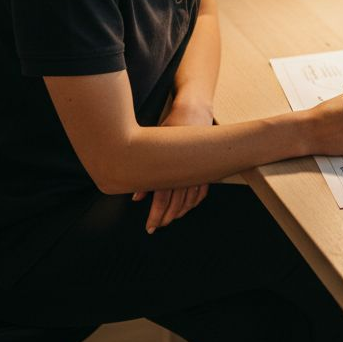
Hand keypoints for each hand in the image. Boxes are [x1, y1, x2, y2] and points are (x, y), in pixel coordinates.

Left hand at [133, 99, 212, 233]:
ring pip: (189, 200)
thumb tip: (136, 197)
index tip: (150, 227)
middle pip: (176, 204)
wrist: (193, 113)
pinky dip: (194, 202)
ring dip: (179, 212)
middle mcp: (186, 173)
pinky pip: (201, 191)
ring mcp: (199, 172)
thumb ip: (145, 172)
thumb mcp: (153, 145)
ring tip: (169, 219)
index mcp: (172, 168)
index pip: (163, 199)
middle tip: (156, 227)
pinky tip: (187, 207)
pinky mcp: (206, 169)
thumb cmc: (170, 128)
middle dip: (165, 218)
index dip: (156, 216)